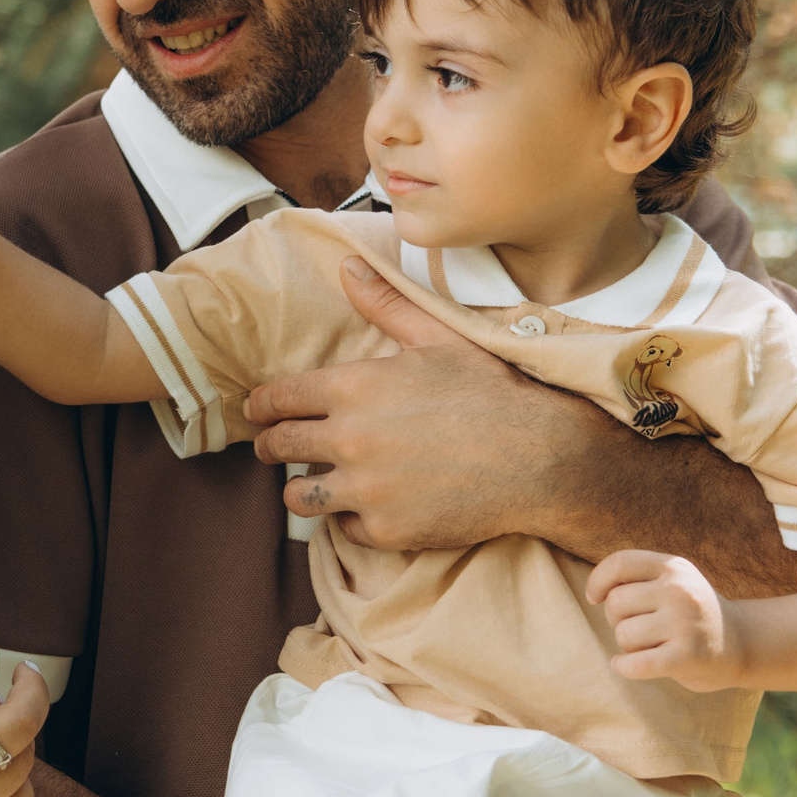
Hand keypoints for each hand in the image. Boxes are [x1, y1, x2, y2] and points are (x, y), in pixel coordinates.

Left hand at [245, 257, 581, 549]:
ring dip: (302, 489)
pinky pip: (345, 529)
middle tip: (274, 448)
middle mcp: (348, 440)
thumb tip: (347, 266)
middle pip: (279, 447)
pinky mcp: (385, 530)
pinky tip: (369, 506)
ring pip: (299, 496)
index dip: (261, 406)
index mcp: (352, 388)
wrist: (539, 459)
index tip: (257, 412)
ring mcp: (365, 490)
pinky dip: (352, 519)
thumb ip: (385, 304)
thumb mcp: (438, 338)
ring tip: (315, 483)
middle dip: (271, 446)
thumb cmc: (491, 393)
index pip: (277, 399)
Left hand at [586, 550, 745, 690]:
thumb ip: (638, 577)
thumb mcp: (673, 581)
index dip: (598, 581)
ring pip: (623, 634)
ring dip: (628, 645)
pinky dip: (624, 667)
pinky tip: (626, 665)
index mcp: (673, 567)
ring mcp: (685, 623)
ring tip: (650, 645)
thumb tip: (594, 591)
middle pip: (616, 603)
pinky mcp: (687, 657)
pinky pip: (635, 663)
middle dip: (617, 619)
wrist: (742, 644)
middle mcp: (680, 591)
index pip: (620, 563)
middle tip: (640, 628)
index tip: (594, 598)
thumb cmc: (690, 613)